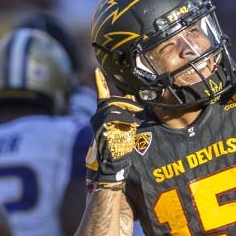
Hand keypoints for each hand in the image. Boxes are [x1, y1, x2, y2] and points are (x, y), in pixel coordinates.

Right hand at [89, 68, 144, 184]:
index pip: (101, 96)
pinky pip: (112, 117)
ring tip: (135, 119)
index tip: (97, 71)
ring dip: (126, 110)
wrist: (112, 164)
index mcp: (102, 115)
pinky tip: (132, 124)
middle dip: (126, 102)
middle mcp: (97, 117)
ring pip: (111, 107)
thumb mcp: (126, 126)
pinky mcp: (100, 129)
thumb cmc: (119, 146)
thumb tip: (131, 97)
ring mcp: (97, 123)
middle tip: (138, 108)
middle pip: (110, 100)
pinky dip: (124, 118)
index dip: (99, 83)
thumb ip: (127, 112)